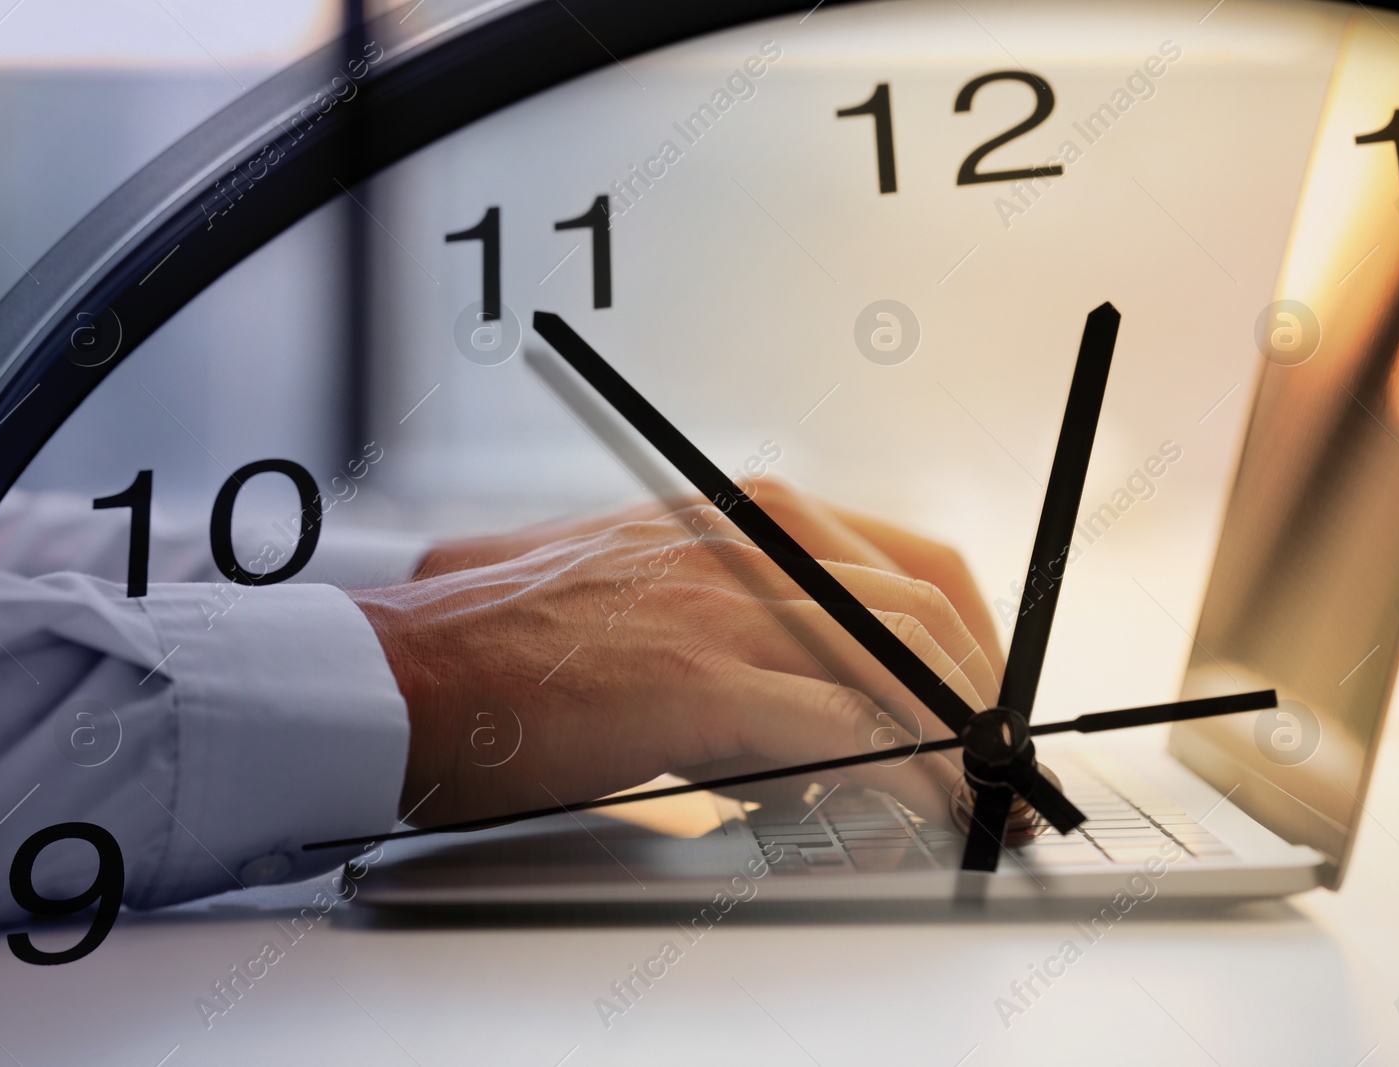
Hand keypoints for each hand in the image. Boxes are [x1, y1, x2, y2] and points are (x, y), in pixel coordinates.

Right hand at [353, 497, 1008, 834]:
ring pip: (898, 659)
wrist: (401, 668)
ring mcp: (726, 607)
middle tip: (997, 753)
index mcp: (732, 518)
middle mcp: (744, 544)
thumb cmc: (498, 640)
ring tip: (973, 796)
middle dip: (982, 686)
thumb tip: (782, 678)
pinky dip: (901, 774)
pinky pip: (844, 728)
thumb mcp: (626, 587)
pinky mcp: (701, 681)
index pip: (900, 555)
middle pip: (922, 601)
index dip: (965, 626)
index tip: (980, 686)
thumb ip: (716, 611)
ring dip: (957, 736)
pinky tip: (916, 810)